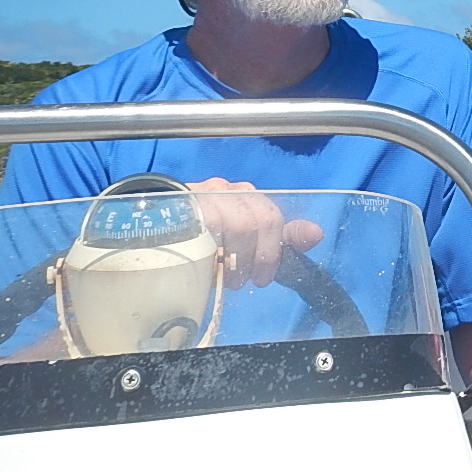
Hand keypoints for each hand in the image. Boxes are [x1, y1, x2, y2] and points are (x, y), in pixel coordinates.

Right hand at [185, 177, 322, 289]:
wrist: (155, 226)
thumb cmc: (208, 238)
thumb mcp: (248, 241)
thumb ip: (280, 238)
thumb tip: (316, 234)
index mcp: (246, 196)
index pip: (270, 217)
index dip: (270, 251)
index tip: (264, 277)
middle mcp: (226, 190)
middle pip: (253, 221)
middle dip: (253, 257)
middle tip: (244, 280)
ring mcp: (202, 195)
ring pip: (232, 224)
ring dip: (232, 260)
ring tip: (225, 278)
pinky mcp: (179, 206)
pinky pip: (201, 228)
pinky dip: (208, 253)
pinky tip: (204, 265)